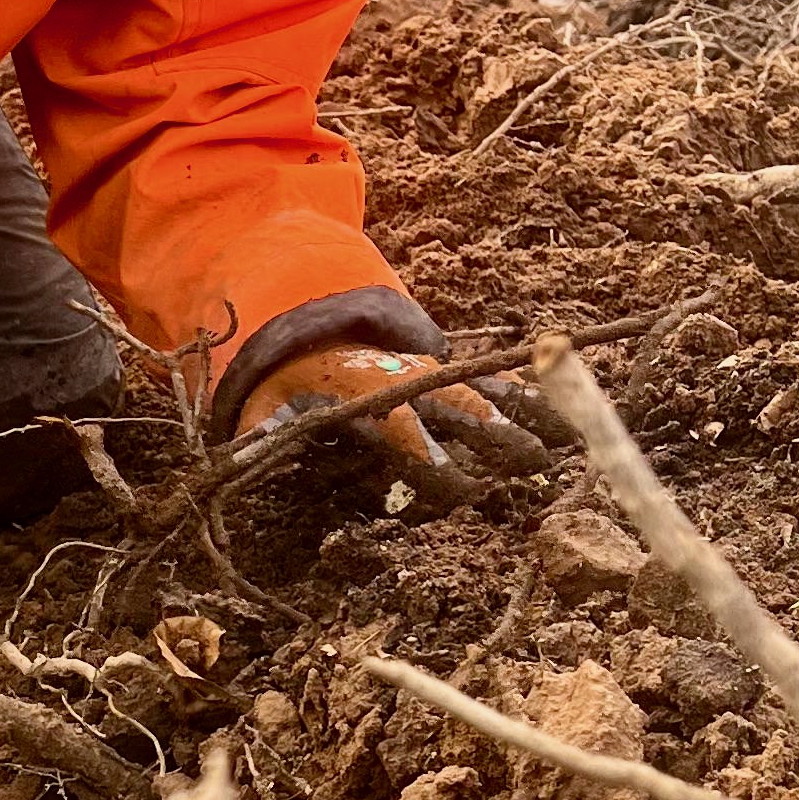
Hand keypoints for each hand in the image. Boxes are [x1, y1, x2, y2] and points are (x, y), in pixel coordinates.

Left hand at [242, 330, 549, 499]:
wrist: (303, 313)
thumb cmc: (283, 378)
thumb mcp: (261, 405)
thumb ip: (257, 438)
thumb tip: (232, 466)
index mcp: (366, 396)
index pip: (402, 432)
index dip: (429, 458)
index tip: (459, 486)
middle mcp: (407, 381)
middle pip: (458, 410)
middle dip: (494, 435)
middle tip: (534, 461)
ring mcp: (431, 372)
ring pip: (487, 392)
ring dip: (526, 414)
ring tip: (566, 437)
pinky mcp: (446, 369)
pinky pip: (494, 380)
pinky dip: (528, 393)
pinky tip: (564, 413)